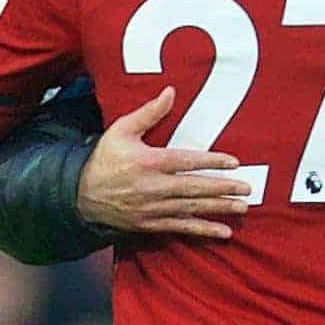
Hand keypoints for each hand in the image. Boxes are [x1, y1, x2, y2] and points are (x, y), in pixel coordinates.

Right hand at [77, 86, 250, 237]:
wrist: (78, 194)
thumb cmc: (104, 158)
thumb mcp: (122, 129)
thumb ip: (149, 112)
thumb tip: (171, 91)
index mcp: (148, 162)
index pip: (185, 161)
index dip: (211, 161)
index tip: (234, 161)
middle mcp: (152, 187)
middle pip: (193, 188)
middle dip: (222, 189)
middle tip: (246, 188)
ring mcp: (152, 208)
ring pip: (191, 209)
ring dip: (218, 209)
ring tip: (242, 208)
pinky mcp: (150, 223)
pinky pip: (181, 227)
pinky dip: (203, 230)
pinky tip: (223, 232)